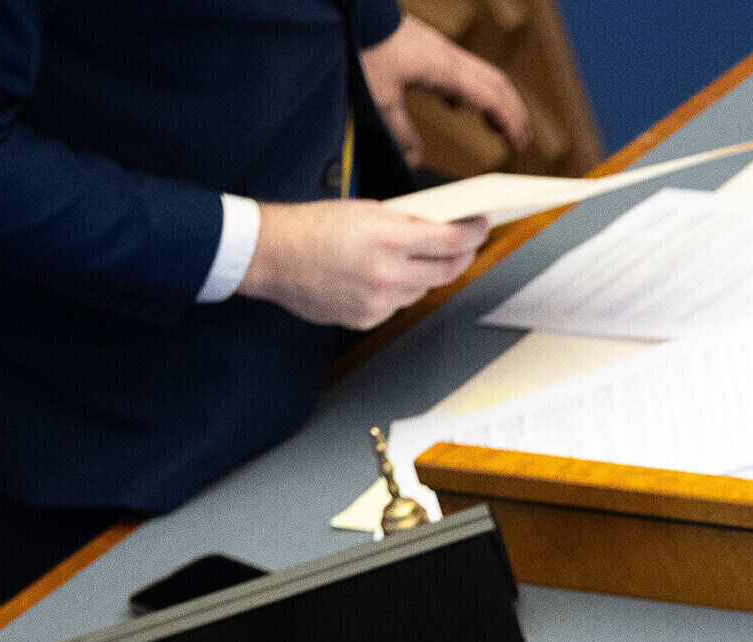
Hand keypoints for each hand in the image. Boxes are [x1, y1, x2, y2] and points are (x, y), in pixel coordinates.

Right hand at [237, 201, 487, 328]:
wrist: (271, 256)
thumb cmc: (311, 227)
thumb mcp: (364, 210)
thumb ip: (405, 221)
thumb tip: (440, 227)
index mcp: (387, 239)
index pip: (451, 242)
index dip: (474, 234)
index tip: (481, 226)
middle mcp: (386, 275)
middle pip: (447, 272)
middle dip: (461, 255)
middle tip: (465, 243)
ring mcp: (378, 302)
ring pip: (424, 291)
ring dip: (428, 274)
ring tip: (419, 258)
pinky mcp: (367, 320)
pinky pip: (398, 306)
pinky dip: (400, 291)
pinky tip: (384, 277)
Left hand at [358, 15, 534, 167]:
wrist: (357, 14)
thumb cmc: (369, 47)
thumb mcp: (382, 99)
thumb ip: (401, 132)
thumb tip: (413, 159)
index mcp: (448, 72)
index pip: (493, 100)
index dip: (510, 123)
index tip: (519, 143)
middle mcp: (453, 59)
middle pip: (499, 86)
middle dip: (514, 113)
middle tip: (520, 138)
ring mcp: (444, 51)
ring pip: (485, 76)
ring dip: (497, 101)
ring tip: (495, 126)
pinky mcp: (433, 49)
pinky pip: (465, 71)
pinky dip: (472, 91)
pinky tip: (457, 104)